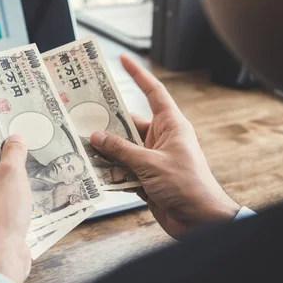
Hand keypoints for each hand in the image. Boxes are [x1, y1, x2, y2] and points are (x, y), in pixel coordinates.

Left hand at [0, 135, 31, 282]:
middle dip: (9, 167)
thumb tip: (15, 140)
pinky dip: (14, 204)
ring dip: (14, 187)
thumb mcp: (11, 174)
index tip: (13, 138)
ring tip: (27, 185)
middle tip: (24, 162)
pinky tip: (27, 204)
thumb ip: (14, 153)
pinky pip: (2, 206)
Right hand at [90, 55, 240, 238]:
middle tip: (82, 115)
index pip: (153, 93)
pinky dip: (110, 171)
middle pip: (129, 124)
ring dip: (105, 151)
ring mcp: (153, 159)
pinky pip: (123, 169)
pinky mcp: (146, 178)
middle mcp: (161, 139)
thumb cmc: (187, 186)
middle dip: (107, 123)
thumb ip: (122, 151)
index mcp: (171, 126)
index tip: (123, 59)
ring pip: (122, 149)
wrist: (201, 222)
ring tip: (81, 146)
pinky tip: (93, 172)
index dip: (138, 75)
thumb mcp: (151, 164)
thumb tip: (96, 136)